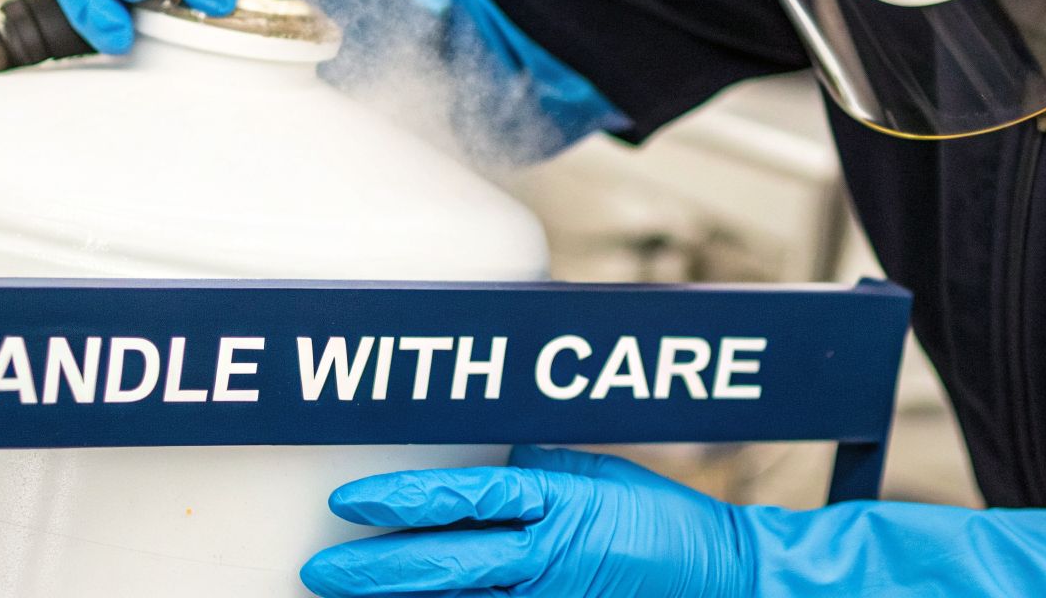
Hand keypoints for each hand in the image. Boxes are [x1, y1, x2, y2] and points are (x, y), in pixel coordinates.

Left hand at [300, 444, 757, 597]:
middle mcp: (548, 556)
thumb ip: (534, 474)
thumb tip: (481, 464)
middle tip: (318, 571)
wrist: (727, 581)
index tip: (350, 501)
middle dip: (371, 572)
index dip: (402, 499)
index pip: (464, 497)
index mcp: (558, 501)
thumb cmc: (660, 525)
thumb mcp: (595, 477)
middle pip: (444, 565)